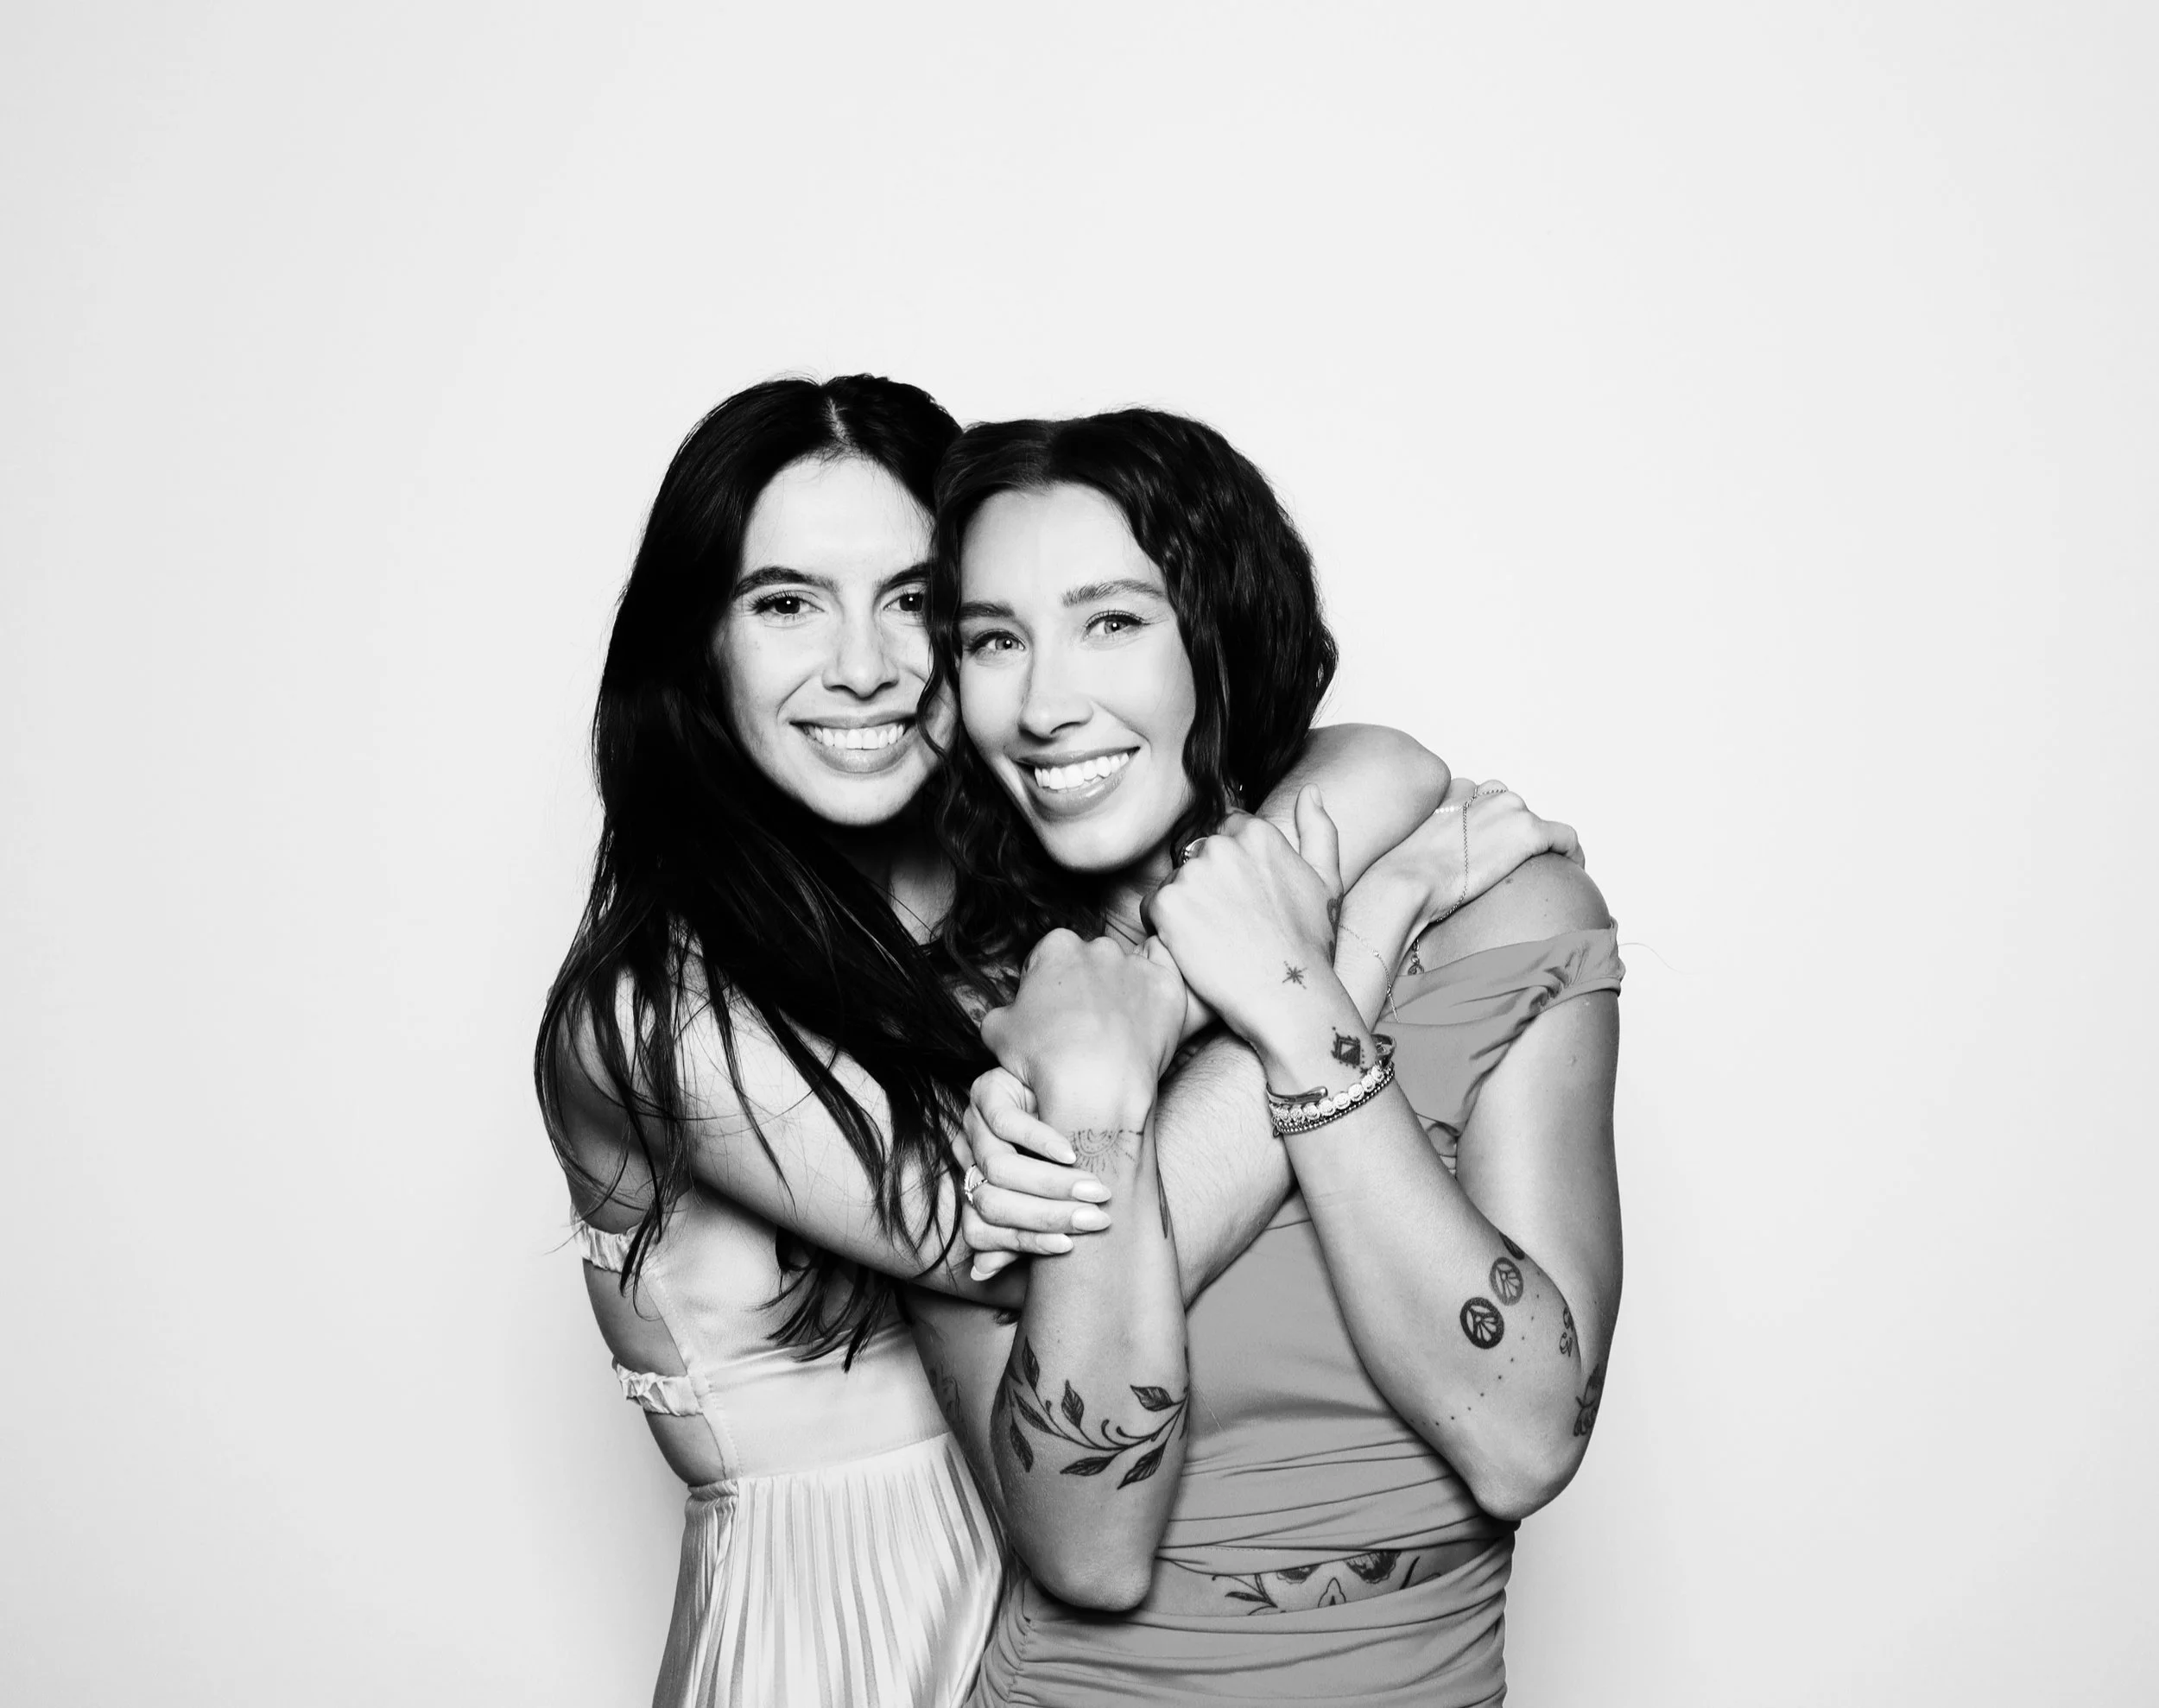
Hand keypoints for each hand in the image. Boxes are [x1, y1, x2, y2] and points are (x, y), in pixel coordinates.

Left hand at [958, 1068, 1116, 1280]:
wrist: (1066, 1087)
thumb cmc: (1059, 1154)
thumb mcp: (1044, 1196)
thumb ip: (1021, 1234)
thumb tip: (980, 1273)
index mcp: (972, 1192)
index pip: (980, 1231)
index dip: (1024, 1243)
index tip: (1068, 1247)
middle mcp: (966, 1161)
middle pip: (991, 1203)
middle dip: (1046, 1216)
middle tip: (1095, 1218)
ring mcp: (972, 1125)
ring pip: (999, 1168)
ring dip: (1051, 1184)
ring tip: (1093, 1189)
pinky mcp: (985, 1092)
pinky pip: (1006, 1123)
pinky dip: (1040, 1142)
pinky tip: (1070, 1153)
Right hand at [979, 929, 1185, 1124]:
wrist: (1095, 1088)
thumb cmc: (1043, 1060)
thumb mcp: (997, 1031)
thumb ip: (1001, 1010)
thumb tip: (1009, 1013)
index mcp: (1057, 946)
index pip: (1049, 959)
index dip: (1045, 987)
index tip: (1049, 1014)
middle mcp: (1099, 946)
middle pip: (1089, 963)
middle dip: (1084, 986)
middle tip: (1080, 1025)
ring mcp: (1137, 965)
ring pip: (1125, 971)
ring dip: (1119, 991)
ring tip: (1113, 1032)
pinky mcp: (1168, 987)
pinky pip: (1165, 973)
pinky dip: (1156, 987)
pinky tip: (1146, 1010)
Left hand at [1146, 789, 1346, 1055]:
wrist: (1289, 995)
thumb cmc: (1309, 945)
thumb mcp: (1327, 881)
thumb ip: (1319, 830)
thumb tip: (1311, 791)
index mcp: (1257, 833)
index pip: (1224, 835)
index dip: (1231, 871)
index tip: (1243, 901)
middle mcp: (1222, 845)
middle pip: (1196, 857)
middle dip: (1206, 885)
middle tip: (1229, 926)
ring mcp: (1191, 874)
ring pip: (1175, 883)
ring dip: (1186, 907)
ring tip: (1215, 940)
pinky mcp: (1168, 905)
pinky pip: (1153, 910)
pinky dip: (1166, 930)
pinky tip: (1194, 950)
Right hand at [1361, 778, 1582, 939]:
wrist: (1407, 882)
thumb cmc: (1403, 877)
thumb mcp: (1416, 848)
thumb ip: (1434, 844)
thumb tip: (1436, 869)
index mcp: (1456, 790)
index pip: (1486, 802)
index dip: (1494, 830)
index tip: (1494, 853)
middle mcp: (1485, 792)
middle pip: (1515, 811)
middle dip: (1516, 838)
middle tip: (1514, 870)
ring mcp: (1509, 809)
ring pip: (1539, 824)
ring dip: (1542, 847)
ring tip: (1543, 873)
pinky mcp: (1528, 832)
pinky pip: (1565, 838)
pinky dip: (1572, 854)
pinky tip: (1570, 871)